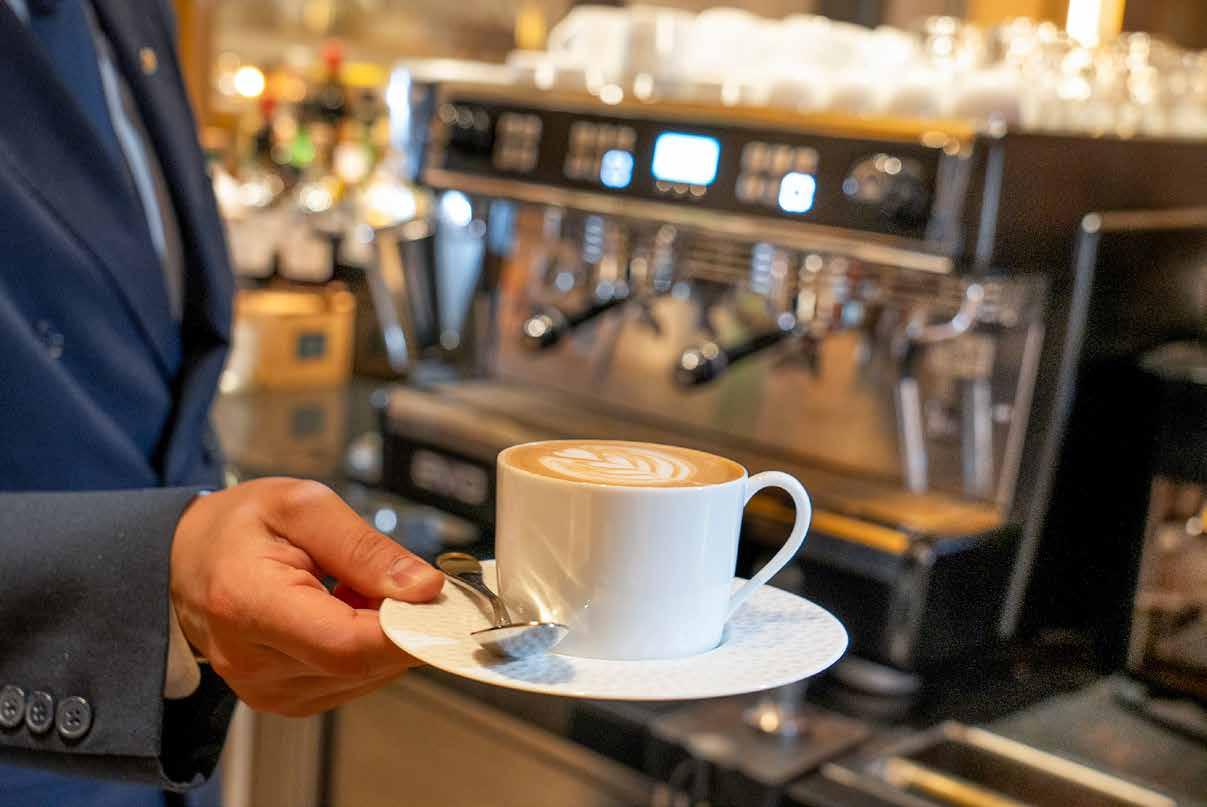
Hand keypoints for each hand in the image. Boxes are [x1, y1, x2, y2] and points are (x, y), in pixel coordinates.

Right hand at [169, 478, 442, 715]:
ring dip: (383, 634)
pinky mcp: (284, 700)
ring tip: (355, 587)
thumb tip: (424, 587)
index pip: (347, 644)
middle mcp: (253, 663)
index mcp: (248, 604)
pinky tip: (344, 611)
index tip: (440, 600)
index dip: (406, 629)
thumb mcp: (304, 506)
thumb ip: (365, 547)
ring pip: (366, 676)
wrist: (187, 560)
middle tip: (402, 577)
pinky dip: (366, 647)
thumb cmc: (240, 526)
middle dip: (402, 624)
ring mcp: (266, 691)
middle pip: (363, 664)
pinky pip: (352, 679)